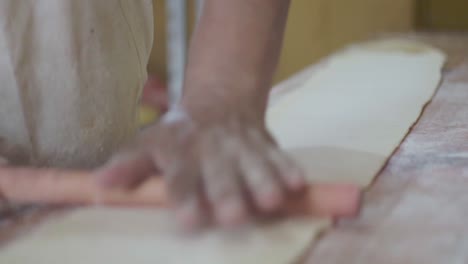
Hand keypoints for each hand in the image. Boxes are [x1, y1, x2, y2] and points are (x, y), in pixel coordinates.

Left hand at [97, 104, 305, 228]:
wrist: (219, 102)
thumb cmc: (178, 135)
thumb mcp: (149, 145)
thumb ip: (129, 166)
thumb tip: (99, 184)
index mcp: (181, 151)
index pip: (181, 177)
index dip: (185, 197)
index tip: (190, 220)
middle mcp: (212, 150)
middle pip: (220, 174)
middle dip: (228, 193)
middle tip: (234, 216)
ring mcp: (242, 147)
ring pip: (255, 164)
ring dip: (264, 181)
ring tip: (273, 201)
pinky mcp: (266, 145)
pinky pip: (280, 156)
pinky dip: (288, 169)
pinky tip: (298, 184)